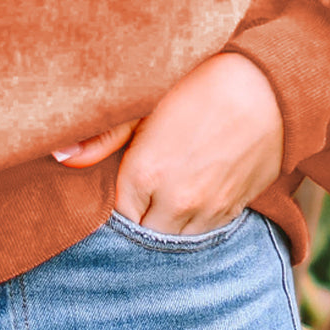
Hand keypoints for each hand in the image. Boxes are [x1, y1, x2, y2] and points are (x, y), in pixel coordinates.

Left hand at [51, 52, 284, 233]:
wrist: (269, 88)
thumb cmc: (200, 84)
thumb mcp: (145, 102)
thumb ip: (102, 136)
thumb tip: (60, 156)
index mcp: (145, 174)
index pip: (112, 218)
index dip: (107, 210)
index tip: (108, 197)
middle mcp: (174, 202)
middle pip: (140, 240)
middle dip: (133, 227)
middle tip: (129, 208)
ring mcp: (206, 211)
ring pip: (172, 245)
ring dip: (161, 231)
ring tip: (155, 210)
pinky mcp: (232, 211)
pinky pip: (202, 237)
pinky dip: (188, 228)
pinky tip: (183, 208)